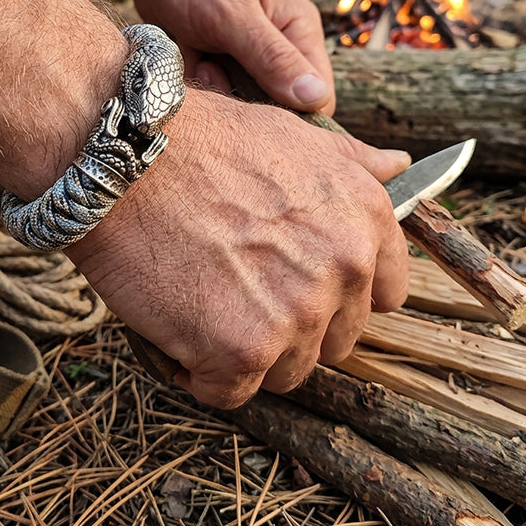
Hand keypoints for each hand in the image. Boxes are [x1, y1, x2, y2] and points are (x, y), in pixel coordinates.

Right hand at [65, 89, 409, 408]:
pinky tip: (178, 326)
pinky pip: (230, 392)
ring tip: (203, 300)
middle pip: (332, 340)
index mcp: (366, 218)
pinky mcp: (242, 351)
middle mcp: (344, 267)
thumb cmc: (201, 141)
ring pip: (285, 371)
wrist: (125, 157)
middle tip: (235, 285)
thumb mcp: (293, 134)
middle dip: (289, 323)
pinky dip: (200, 372)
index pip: (382, 294)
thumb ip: (353, 161)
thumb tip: (400, 165)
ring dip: (245, 350)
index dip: (335, 294)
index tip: (295, 283)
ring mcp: (297, 313)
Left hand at [129, 0, 335, 114]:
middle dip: (244, 99)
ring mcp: (249, 57)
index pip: (317, 94)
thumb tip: (316, 97)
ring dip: (217, 89)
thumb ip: (272, 57)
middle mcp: (281, 47)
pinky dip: (198, 81)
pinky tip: (187, 53)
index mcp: (299, 30)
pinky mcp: (220, 63)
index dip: (292, 111)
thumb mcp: (232, 14)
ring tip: (199, 57)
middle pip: (279, 105)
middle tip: (213, 68)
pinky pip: (216, 92)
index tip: (252, 103)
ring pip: (243, 103)